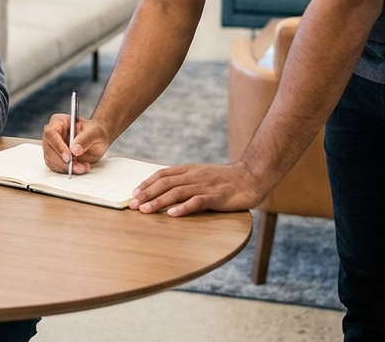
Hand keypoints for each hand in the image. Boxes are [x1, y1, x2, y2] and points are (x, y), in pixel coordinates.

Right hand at [42, 113, 110, 173]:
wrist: (97, 140)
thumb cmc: (94, 132)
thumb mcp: (94, 132)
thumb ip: (85, 139)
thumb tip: (75, 150)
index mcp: (58, 122)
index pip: (51, 133)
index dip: (58, 146)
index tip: (68, 157)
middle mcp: (52, 134)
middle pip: (49, 149)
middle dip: (63, 161)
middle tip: (78, 167)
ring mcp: (52, 147)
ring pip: (51, 160)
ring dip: (66, 168)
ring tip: (82, 167)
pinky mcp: (55, 158)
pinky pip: (55, 167)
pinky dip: (67, 170)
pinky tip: (79, 167)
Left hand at [129, 161, 267, 216]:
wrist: (252, 176)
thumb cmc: (226, 179)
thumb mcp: (202, 174)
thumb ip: (186, 180)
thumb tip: (166, 189)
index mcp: (189, 170)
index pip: (162, 174)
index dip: (146, 183)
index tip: (134, 193)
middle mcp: (194, 176)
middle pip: (165, 184)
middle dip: (147, 194)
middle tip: (133, 205)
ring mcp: (204, 186)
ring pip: (177, 193)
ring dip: (158, 202)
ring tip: (145, 211)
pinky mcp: (216, 197)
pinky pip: (197, 202)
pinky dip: (183, 208)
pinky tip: (172, 214)